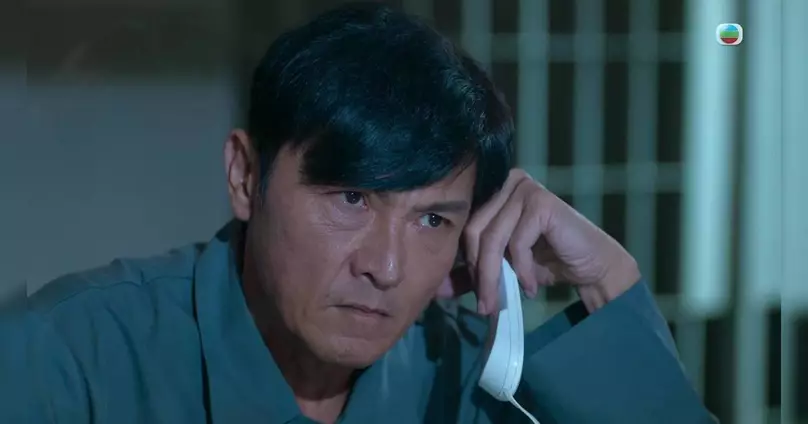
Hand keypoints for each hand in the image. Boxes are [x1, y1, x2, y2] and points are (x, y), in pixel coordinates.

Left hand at [437, 169, 640, 313]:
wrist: (591, 267)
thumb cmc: (544, 263)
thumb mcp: (500, 269)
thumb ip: (471, 272)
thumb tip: (436, 289)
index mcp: (492, 190)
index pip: (462, 226)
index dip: (461, 262)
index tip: (461, 294)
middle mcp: (506, 182)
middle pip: (472, 232)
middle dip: (477, 274)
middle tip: (485, 305)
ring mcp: (524, 188)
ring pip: (491, 239)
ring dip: (493, 278)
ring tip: (498, 303)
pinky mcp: (541, 202)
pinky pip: (516, 243)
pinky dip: (521, 271)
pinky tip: (530, 287)